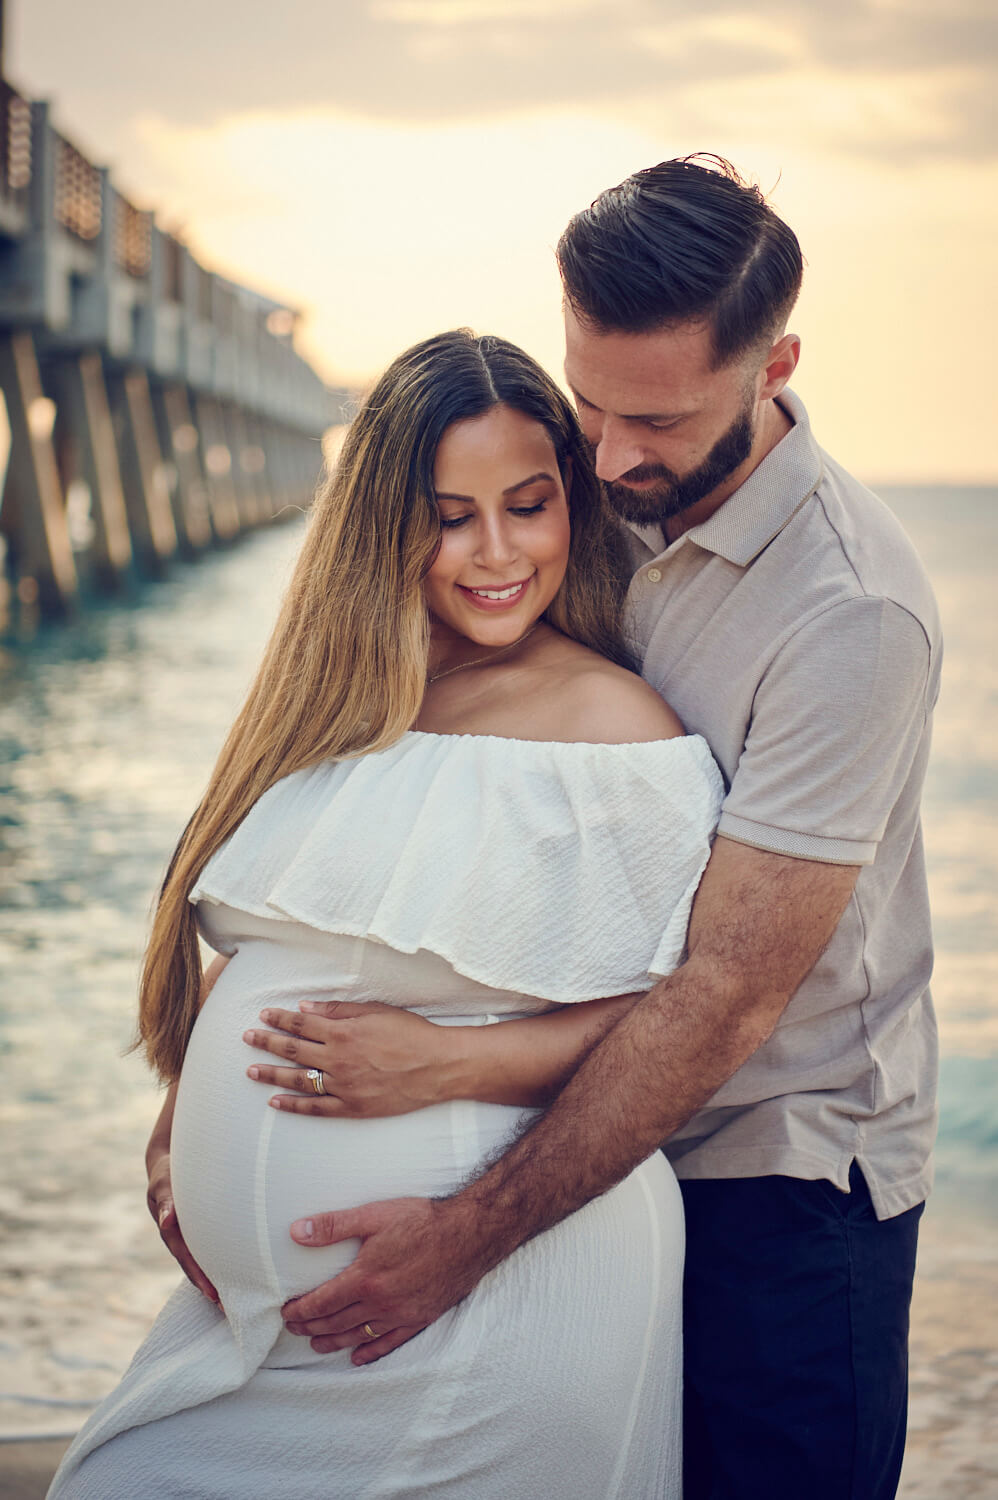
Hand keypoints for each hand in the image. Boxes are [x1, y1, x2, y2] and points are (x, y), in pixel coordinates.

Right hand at [146, 1151, 218, 1303]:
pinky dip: (220, 1256)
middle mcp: (178, 1234)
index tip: (213, 1295)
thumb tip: (166, 1221)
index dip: (198, 1276)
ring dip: (214, 1275)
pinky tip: (237, 1266)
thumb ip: (166, 1199)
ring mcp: (188, 1231)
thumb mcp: (163, 1181)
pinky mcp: (200, 1225)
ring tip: (233, 1296)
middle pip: (193, 1264)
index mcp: (170, 1229)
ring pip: (201, 1256)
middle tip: (226, 1306)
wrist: (168, 1158)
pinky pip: (209, 1243)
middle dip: (208, 1284)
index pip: (186, 1257)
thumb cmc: (168, 1170)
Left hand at [243, 1000, 461, 1116]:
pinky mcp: (352, 1108)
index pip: (302, 1025)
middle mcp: (338, 1060)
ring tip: (251, 1070)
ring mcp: (343, 1086)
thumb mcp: (376, 1011)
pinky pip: (316, 1108)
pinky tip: (275, 1102)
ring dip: (272, 1074)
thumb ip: (339, 1011)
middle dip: (267, 1043)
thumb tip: (305, 1009)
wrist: (438, 1066)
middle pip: (293, 1050)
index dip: (279, 1019)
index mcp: (343, 1033)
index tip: (263, 1015)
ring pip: (298, 1080)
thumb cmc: (411, 1033)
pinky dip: (293, 1106)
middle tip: (247, 1038)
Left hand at [282, 1196, 490, 1365]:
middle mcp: (380, 1303)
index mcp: (365, 1278)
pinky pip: (389, 1343)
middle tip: (294, 1329)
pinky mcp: (420, 1319)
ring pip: (358, 1336)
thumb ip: (333, 1225)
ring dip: (333, 1342)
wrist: (469, 1234)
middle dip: (311, 1327)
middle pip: (336, 1322)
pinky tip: (357, 1357)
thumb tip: (296, 1231)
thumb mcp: (374, 1215)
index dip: (301, 1310)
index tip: (286, 1312)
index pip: (322, 1302)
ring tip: (316, 1344)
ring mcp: (401, 1314)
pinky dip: (370, 1352)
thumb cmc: (422, 1221)